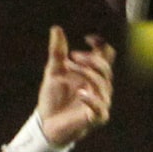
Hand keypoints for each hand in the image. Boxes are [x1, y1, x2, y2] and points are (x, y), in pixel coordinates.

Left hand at [34, 27, 114, 146]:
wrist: (46, 123)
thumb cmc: (53, 98)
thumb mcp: (53, 71)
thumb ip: (57, 52)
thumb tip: (56, 28)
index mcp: (92, 74)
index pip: (106, 55)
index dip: (101, 45)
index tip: (88, 38)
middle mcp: (99, 87)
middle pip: (106, 68)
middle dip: (90, 60)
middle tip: (72, 56)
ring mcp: (99, 102)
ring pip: (103, 84)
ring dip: (86, 73)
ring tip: (69, 69)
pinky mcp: (95, 118)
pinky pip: (100, 108)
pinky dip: (91, 99)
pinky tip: (80, 93)